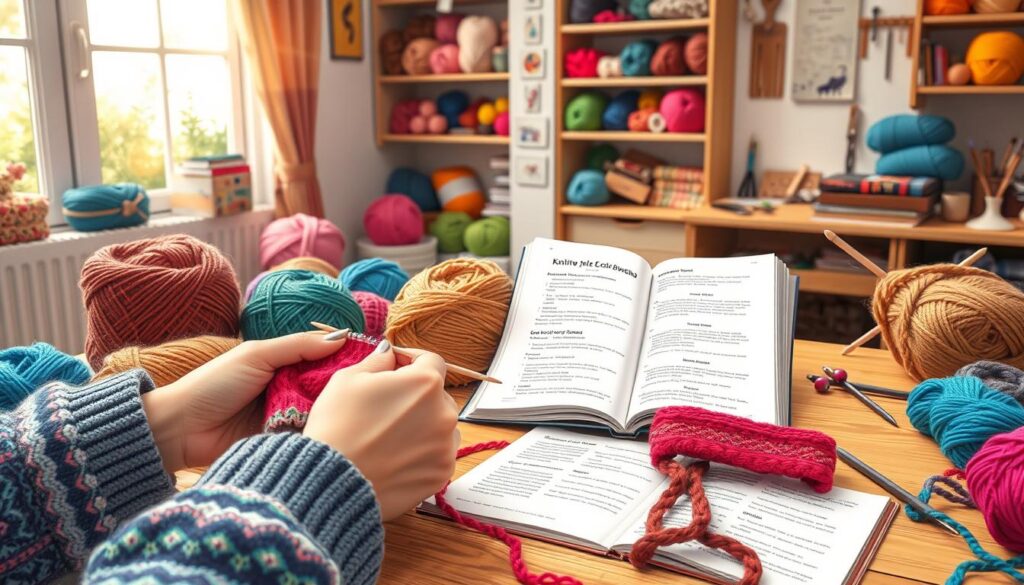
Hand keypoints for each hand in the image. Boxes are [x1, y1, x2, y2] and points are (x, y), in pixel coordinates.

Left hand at [142, 331, 349, 472]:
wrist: (182, 430)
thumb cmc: (214, 385)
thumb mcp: (257, 356)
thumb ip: (298, 346)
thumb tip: (341, 336)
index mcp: (282, 364)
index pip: (322, 357)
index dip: (345, 356)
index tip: (372, 358)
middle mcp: (288, 388)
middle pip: (326, 385)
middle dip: (343, 386)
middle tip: (369, 386)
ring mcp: (286, 416)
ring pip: (321, 409)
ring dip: (332, 409)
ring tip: (358, 408)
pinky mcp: (282, 440)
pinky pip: (308, 433)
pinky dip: (319, 430)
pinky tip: (338, 429)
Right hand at [304, 342, 459, 520]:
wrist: (332, 482)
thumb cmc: (337, 426)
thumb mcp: (348, 378)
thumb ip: (378, 360)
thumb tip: (389, 354)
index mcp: (425, 383)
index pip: (431, 360)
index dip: (411, 361)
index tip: (396, 368)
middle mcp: (445, 413)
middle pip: (438, 395)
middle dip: (417, 395)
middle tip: (386, 407)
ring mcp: (445, 447)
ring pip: (441, 426)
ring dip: (424, 425)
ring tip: (390, 436)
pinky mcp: (440, 474)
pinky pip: (438, 455)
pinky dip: (423, 453)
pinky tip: (396, 456)